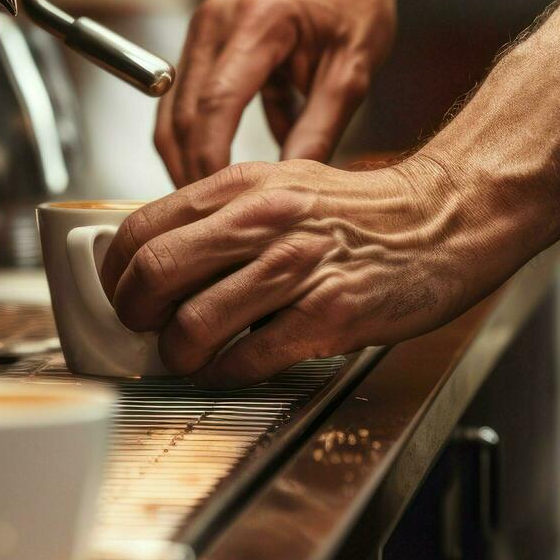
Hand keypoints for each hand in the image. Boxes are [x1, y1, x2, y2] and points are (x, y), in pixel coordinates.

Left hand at [98, 155, 520, 388]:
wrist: (444, 219)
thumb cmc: (363, 213)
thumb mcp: (282, 186)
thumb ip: (223, 216)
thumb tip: (161, 259)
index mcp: (243, 186)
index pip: (141, 228)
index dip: (115, 274)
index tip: (122, 295)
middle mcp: (264, 220)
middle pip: (154, 272)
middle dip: (135, 315)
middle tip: (146, 330)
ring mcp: (297, 268)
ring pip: (194, 322)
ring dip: (179, 354)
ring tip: (189, 356)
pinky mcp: (329, 313)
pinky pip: (250, 357)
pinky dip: (229, 372)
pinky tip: (236, 366)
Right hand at [156, 0, 398, 186]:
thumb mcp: (352, 70)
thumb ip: (319, 129)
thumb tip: (288, 186)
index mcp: (257, 22)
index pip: (214, 106)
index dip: (210, 163)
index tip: (221, 207)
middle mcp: (216, 21)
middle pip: (180, 114)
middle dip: (190, 171)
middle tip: (212, 222)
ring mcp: (204, 28)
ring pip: (175, 110)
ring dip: (192, 156)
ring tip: (219, 205)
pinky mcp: (207, 39)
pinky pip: (192, 98)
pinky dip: (208, 135)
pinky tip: (237, 167)